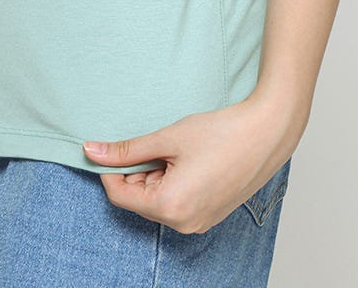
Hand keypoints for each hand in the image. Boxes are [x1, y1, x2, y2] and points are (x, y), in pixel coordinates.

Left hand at [82, 91, 298, 233]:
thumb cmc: (221, 133)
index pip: (119, 194)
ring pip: (158, 201)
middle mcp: (183, 224)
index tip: (115, 147)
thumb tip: (91, 152)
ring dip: (157, 176)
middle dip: (139, 171)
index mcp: (169, 206)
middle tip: (159, 144)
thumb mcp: (168, 138)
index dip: (111, 169)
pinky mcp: (209, 217)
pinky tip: (192, 161)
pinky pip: (177, 204)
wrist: (266, 133)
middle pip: (138, 199)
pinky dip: (174, 183)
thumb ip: (127, 150)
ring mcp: (198, 224)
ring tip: (180, 151)